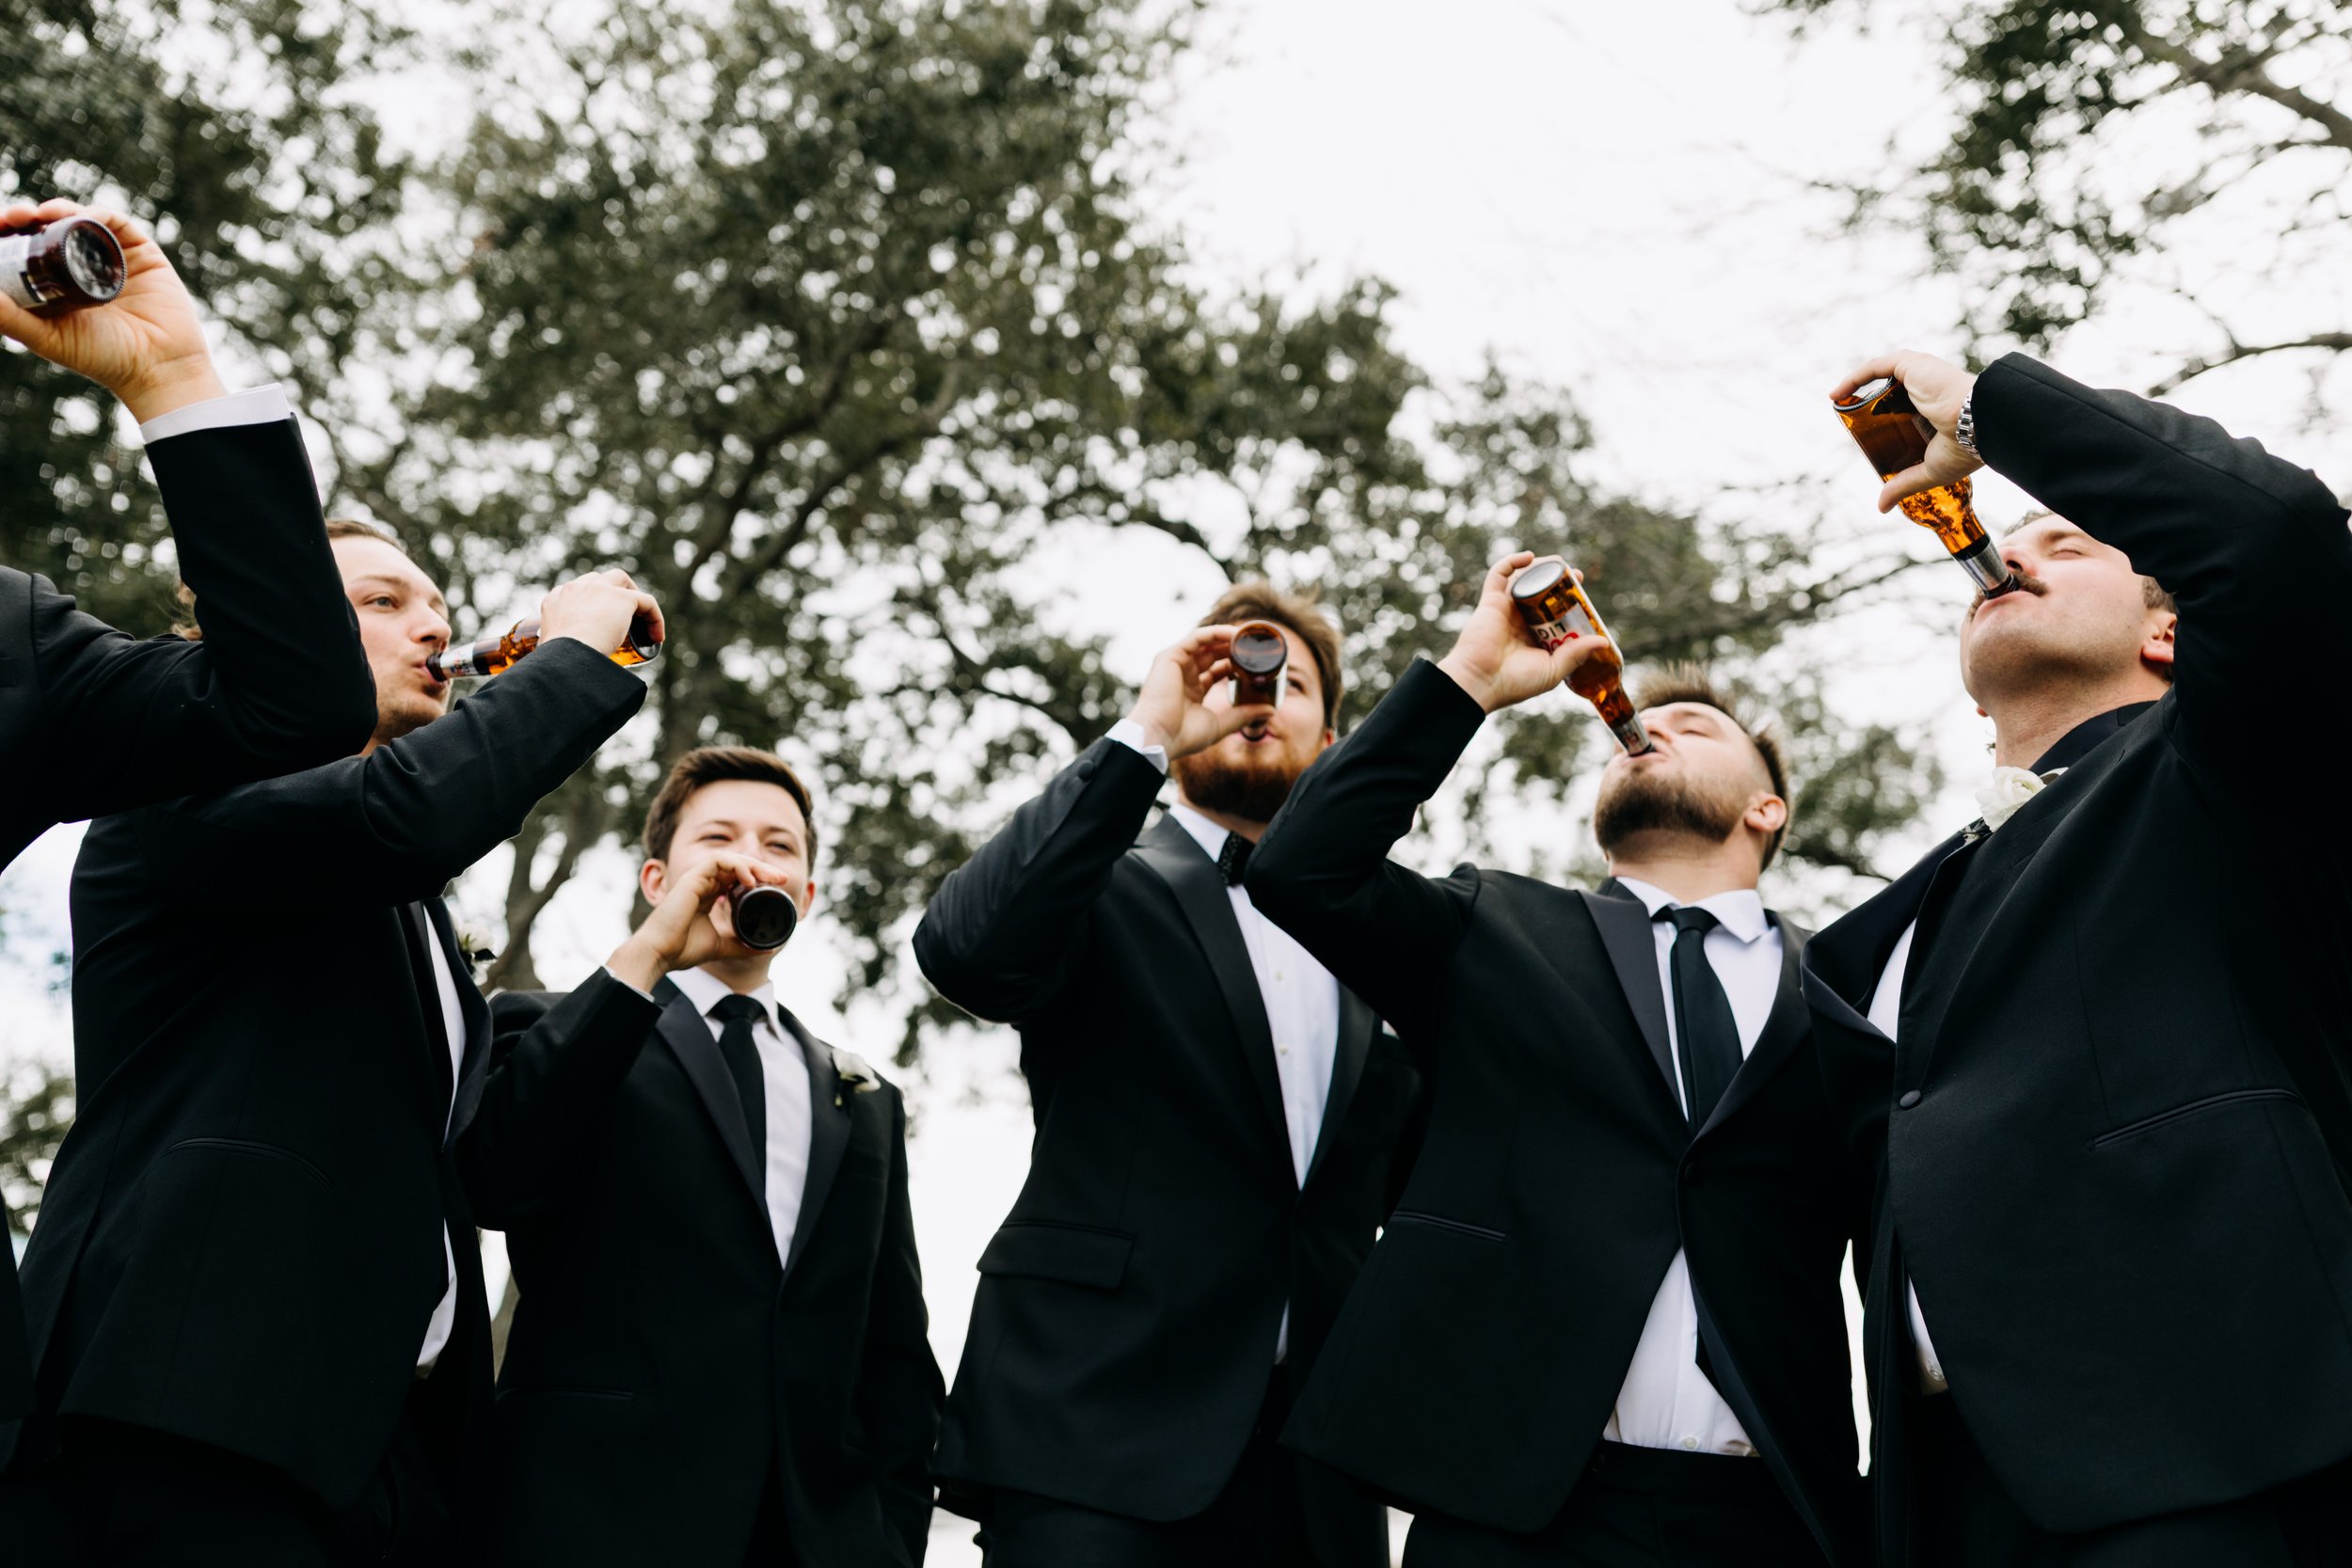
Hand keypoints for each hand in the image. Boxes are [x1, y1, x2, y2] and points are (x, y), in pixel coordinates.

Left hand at [0, 199, 225, 422]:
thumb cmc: (102, 358)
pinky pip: (117, 223)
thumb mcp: (46, 338)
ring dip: (60, 210)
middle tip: (17, 217)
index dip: (10, 233)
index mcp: (57, 285)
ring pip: (80, 221)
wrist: (157, 366)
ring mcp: (111, 258)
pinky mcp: (140, 252)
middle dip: (30, 216)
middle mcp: (82, 267)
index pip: (28, 249)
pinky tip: (83, 217)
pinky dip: (97, 214)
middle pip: (50, 229)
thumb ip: (9, 318)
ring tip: (46, 214)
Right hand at [539, 568, 662, 656]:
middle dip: (611, 591)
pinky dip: (655, 617)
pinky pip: (646, 600)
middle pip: (598, 579)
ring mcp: (599, 589)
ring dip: (632, 596)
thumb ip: (558, 652)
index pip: (575, 591)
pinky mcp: (622, 599)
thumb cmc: (559, 663)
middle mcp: (575, 588)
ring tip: (643, 618)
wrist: (567, 657)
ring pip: (621, 581)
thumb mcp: (553, 652)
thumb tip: (565, 671)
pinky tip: (657, 636)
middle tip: (622, 616)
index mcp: (556, 599)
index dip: (590, 603)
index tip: (599, 622)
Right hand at [607, 852, 792, 990]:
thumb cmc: (684, 950)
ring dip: (753, 865)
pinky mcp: (692, 877)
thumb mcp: (723, 947)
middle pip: (738, 865)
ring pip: (731, 859)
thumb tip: (768, 948)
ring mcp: (697, 879)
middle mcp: (704, 884)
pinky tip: (749, 880)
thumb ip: (743, 946)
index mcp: (709, 895)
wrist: (661, 954)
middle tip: (782, 879)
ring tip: (770, 878)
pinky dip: (737, 866)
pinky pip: (718, 860)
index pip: (738, 877)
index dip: (759, 877)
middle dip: (762, 869)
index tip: (779, 886)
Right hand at [1123, 624, 1271, 758]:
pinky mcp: (1170, 656)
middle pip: (1214, 653)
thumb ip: (1244, 715)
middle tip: (1257, 647)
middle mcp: (1184, 674)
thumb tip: (1271, 710)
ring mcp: (1176, 663)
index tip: (1258, 664)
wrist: (1159, 737)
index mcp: (1193, 690)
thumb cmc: (1184, 735)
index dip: (1237, 664)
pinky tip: (1235, 634)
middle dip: (1235, 648)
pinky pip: (1197, 637)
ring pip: (1206, 642)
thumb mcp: (1221, 724)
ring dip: (1229, 637)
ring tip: (1250, 637)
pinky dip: (1216, 632)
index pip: (1218, 670)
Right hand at [1435, 552, 1614, 713]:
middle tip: (1574, 576)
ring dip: (1539, 568)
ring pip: (1522, 580)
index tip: (1582, 593)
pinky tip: (1529, 557)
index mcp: (1533, 637)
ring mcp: (1504, 610)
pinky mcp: (1490, 602)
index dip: (1568, 601)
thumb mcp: (1553, 670)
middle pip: (1540, 593)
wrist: (1482, 682)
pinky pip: (1499, 575)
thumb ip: (1575, 654)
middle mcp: (1519, 621)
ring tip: (1557, 562)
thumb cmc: (1515, 682)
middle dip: (1557, 581)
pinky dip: (1512, 562)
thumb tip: (1602, 640)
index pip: (1554, 613)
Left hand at [1833, 350, 1981, 510]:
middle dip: (1871, 406)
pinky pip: (1876, 367)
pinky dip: (1855, 378)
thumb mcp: (1929, 471)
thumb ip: (1904, 484)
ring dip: (1858, 387)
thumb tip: (1882, 507)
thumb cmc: (1965, 448)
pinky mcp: (1912, 364)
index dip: (1887, 420)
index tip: (1870, 436)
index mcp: (1939, 410)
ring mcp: (1922, 374)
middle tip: (1853, 426)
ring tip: (1839, 403)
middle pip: (1893, 393)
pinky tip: (1837, 394)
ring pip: (1883, 377)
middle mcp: (1931, 388)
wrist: (1978, 424)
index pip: (1909, 409)